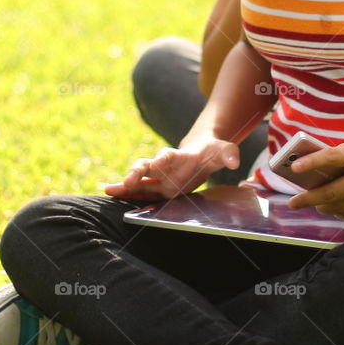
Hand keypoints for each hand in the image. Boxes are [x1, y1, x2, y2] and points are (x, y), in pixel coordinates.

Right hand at [104, 137, 239, 200]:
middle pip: (146, 165)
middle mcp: (164, 165)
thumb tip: (235, 161)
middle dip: (136, 171)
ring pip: (138, 180)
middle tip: (128, 180)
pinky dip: (126, 192)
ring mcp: (159, 176)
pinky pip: (140, 191)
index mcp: (180, 156)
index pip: (168, 155)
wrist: (202, 153)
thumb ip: (228, 153)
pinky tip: (111, 193)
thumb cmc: (211, 151)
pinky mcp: (157, 187)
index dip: (162, 158)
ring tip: (108, 189)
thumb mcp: (223, 151)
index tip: (156, 162)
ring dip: (125, 184)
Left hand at [286, 138, 343, 218]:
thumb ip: (341, 156)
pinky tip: (335, 207)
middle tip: (294, 203)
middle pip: (331, 192)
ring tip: (315, 204)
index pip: (331, 158)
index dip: (310, 164)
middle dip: (308, 199)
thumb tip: (313, 169)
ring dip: (323, 207)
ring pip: (339, 208)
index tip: (294, 169)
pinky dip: (340, 211)